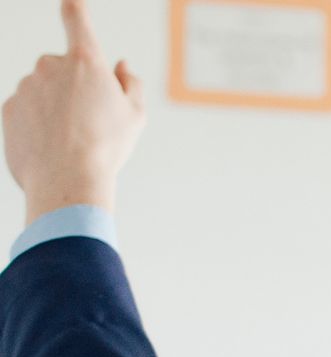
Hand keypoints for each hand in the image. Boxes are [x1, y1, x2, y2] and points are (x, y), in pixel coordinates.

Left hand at [3, 0, 145, 222]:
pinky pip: (26, 111)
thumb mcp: (135, 114)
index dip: (74, 8)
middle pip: (61, 67)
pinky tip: (53, 148)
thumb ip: (129, 82)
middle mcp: (50, 66)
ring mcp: (25, 86)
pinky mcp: (8, 109)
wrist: (67, 180)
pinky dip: (38, 125)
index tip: (71, 1)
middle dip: (73, 86)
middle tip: (90, 121)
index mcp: (85, 61)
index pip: (76, 19)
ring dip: (55, 108)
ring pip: (42, 91)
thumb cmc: (106, 146)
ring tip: (72, 141)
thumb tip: (120, 66)